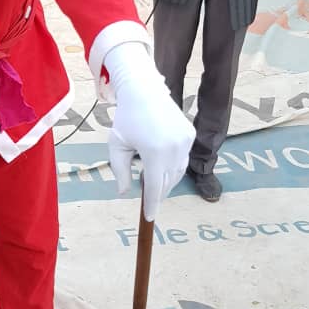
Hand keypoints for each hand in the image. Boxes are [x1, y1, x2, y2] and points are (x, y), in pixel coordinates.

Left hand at [104, 42, 194, 221]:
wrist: (144, 91)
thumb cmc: (126, 118)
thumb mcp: (117, 146)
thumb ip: (120, 171)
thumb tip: (124, 193)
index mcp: (154, 153)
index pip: (154, 187)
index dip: (152, 204)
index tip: (149, 217)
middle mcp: (174, 148)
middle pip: (167, 182)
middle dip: (157, 192)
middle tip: (148, 199)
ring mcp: (185, 141)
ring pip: (178, 171)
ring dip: (166, 180)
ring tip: (153, 181)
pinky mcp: (190, 135)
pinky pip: (183, 158)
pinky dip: (173, 166)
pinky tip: (162, 165)